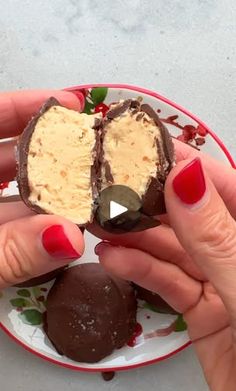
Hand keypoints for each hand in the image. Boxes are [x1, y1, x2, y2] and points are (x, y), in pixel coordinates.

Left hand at [0, 90, 84, 287]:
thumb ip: (6, 254)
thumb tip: (70, 237)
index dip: (22, 108)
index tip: (66, 104)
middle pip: (3, 156)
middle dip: (49, 153)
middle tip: (91, 154)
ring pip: (10, 196)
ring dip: (49, 196)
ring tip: (88, 195)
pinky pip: (10, 228)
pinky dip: (36, 228)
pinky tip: (64, 229)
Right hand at [95, 141, 235, 390]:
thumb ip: (217, 239)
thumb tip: (187, 178)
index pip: (224, 186)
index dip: (185, 165)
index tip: (144, 150)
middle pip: (192, 216)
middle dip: (150, 202)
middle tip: (110, 190)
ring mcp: (224, 282)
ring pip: (175, 250)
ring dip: (136, 237)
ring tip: (100, 224)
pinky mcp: (204, 313)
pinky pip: (169, 283)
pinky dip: (140, 270)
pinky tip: (113, 258)